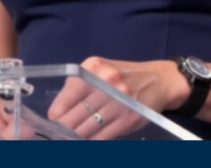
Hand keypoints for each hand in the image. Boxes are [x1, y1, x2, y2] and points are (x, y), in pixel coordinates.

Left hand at [46, 56, 182, 139]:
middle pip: (77, 112)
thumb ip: (81, 86)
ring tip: (67, 141)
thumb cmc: (122, 77)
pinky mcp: (130, 118)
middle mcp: (106, 83)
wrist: (159, 80)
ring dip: (76, 136)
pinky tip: (86, 143)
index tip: (51, 121)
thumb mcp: (101, 71)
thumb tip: (59, 111)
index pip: (69, 93)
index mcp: (94, 68)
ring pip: (89, 126)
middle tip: (55, 135)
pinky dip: (93, 141)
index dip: (57, 111)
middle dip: (64, 127)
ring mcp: (119, 101)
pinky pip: (105, 135)